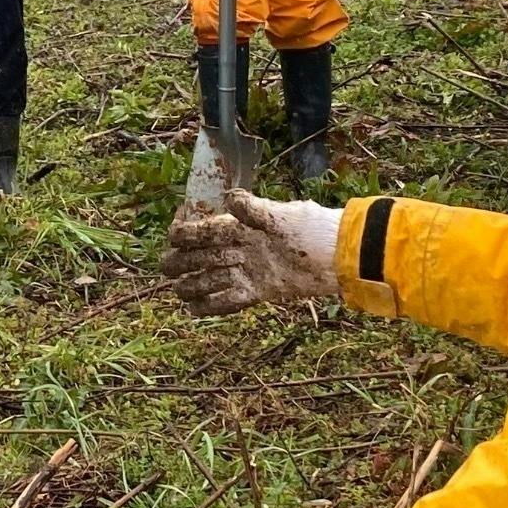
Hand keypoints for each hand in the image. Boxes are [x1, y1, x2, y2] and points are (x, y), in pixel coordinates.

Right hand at [163, 188, 340, 316]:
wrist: (339, 256)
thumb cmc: (313, 229)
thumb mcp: (283, 215)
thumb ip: (255, 210)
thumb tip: (229, 198)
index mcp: (241, 226)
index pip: (204, 229)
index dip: (185, 231)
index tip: (174, 236)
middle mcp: (240, 248)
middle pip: (201, 256)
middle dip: (181, 261)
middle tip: (168, 268)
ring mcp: (248, 271)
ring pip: (210, 279)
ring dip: (193, 284)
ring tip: (179, 291)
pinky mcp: (258, 291)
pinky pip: (228, 300)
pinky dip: (211, 305)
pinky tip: (194, 309)